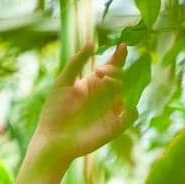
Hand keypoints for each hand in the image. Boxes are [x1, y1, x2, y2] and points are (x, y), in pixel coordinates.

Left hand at [33, 41, 132, 164]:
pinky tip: (121, 102)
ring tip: (105, 80)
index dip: (120, 55)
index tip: (122, 45)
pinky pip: (132, 114)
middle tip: (99, 71)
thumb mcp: (62, 83)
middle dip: (114, 69)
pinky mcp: (115, 126)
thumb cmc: (54, 113)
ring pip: (130, 91)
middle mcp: (106, 96)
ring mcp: (112, 110)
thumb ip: (75, 63)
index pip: (113, 66)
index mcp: (95, 84)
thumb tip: (91, 42)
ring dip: (121, 82)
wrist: (52, 141)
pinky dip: (132, 107)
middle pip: (123, 75)